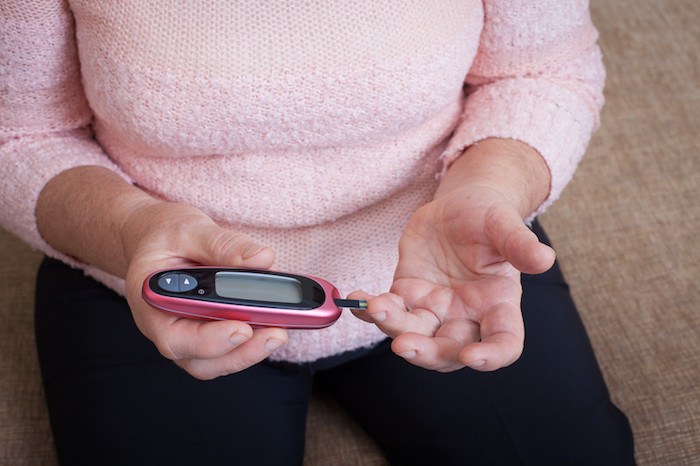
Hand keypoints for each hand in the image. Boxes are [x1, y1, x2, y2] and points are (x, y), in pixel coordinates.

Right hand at [122, 202, 287, 379]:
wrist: (156, 237)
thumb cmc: (166, 235)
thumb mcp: (191, 229)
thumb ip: (224, 245)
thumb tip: (261, 259)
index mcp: (152, 301)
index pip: (174, 337)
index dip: (210, 341)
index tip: (243, 329)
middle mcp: (166, 327)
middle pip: (200, 361)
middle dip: (240, 353)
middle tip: (276, 333)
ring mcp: (187, 335)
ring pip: (217, 362)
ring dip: (250, 352)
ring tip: (280, 331)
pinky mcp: (208, 334)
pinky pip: (229, 350)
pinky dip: (252, 342)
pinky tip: (275, 324)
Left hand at [351, 183, 554, 371]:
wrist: (459, 207)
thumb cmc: (488, 216)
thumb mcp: (502, 224)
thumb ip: (518, 244)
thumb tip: (545, 259)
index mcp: (498, 305)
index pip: (504, 342)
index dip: (492, 356)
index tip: (473, 357)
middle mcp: (466, 315)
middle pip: (449, 349)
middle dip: (427, 352)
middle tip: (404, 345)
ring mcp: (434, 308)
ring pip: (414, 333)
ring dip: (393, 327)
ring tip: (376, 307)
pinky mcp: (407, 294)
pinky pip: (387, 310)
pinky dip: (370, 309)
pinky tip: (356, 299)